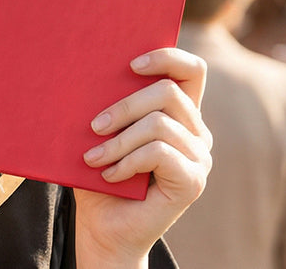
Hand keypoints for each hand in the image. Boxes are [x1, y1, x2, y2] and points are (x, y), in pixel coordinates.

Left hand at [74, 48, 212, 267]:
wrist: (104, 228)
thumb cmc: (99, 175)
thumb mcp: (101, 133)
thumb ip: (106, 104)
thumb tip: (86, 68)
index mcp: (177, 113)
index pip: (191, 70)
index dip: (166, 57)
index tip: (130, 64)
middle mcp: (195, 131)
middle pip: (169, 92)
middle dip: (125, 105)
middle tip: (94, 126)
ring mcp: (199, 157)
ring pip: (159, 124)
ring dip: (119, 141)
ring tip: (93, 158)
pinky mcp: (193, 180)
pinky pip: (159, 152)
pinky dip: (127, 161)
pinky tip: (109, 175)